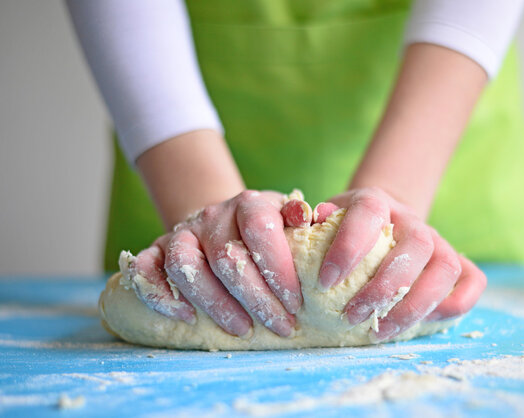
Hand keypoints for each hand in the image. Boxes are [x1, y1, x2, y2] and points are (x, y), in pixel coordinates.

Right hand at [121, 190, 303, 337]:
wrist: (223, 222)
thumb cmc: (264, 230)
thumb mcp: (287, 220)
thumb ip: (300, 219)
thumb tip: (311, 216)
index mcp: (248, 204)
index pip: (259, 230)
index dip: (277, 269)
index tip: (296, 303)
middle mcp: (212, 216)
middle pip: (225, 257)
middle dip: (255, 298)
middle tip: (279, 326)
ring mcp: (181, 232)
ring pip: (186, 266)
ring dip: (214, 303)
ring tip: (242, 330)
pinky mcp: (156, 250)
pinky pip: (144, 270)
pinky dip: (160, 295)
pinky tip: (187, 317)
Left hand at [320, 187, 486, 341]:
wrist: (382, 217)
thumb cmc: (346, 226)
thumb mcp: (325, 219)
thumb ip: (315, 222)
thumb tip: (311, 223)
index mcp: (376, 202)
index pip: (368, 214)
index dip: (348, 247)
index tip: (325, 281)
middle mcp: (413, 219)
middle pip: (415, 246)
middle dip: (384, 287)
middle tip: (352, 316)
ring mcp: (440, 240)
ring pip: (445, 268)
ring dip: (415, 305)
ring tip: (380, 330)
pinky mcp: (458, 261)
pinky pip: (473, 280)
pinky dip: (456, 303)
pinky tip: (425, 323)